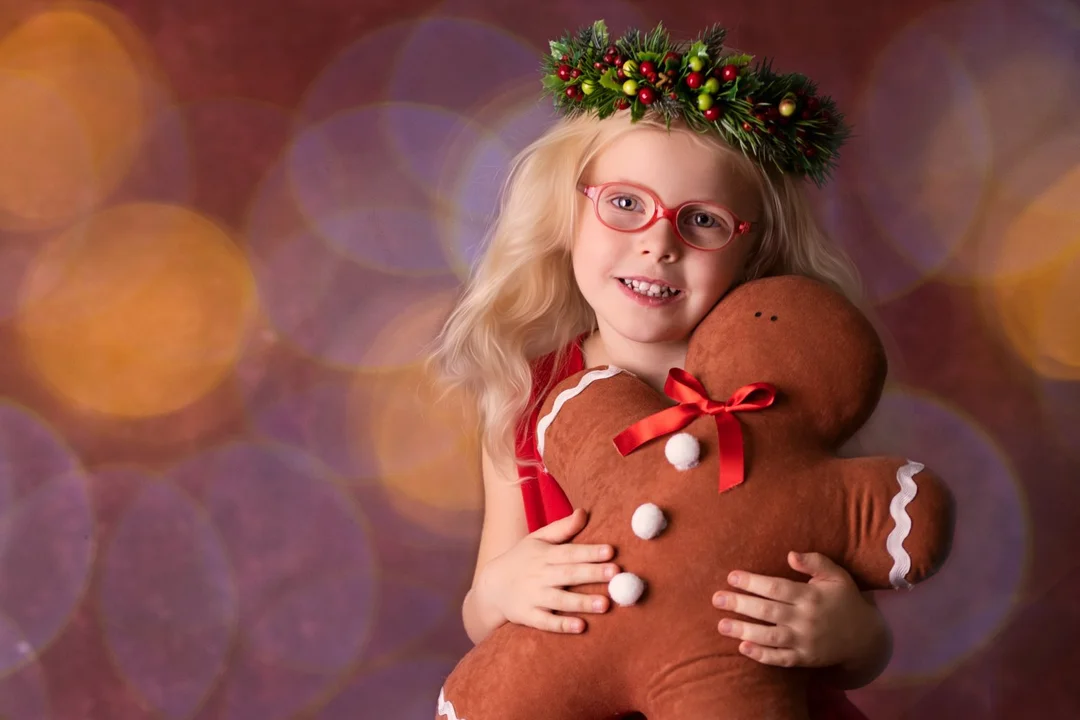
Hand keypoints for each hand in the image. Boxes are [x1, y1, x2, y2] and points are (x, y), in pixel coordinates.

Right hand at [477, 508, 618, 633]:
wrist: (492, 586)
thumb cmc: (522, 559)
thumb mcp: (537, 539)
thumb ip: (562, 528)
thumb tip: (583, 512)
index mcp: (545, 555)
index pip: (570, 552)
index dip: (590, 552)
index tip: (611, 551)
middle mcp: (540, 575)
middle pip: (569, 574)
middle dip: (593, 574)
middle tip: (616, 574)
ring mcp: (534, 597)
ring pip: (560, 600)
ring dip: (583, 602)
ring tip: (605, 604)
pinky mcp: (528, 616)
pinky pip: (547, 622)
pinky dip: (562, 624)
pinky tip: (580, 626)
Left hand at [712, 551, 882, 668]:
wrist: (865, 637)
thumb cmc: (845, 600)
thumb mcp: (836, 575)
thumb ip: (815, 562)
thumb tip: (790, 554)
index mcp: (810, 596)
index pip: (777, 587)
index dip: (753, 582)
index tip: (731, 577)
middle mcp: (806, 619)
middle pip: (768, 611)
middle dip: (740, 604)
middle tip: (716, 599)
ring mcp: (804, 642)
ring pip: (770, 636)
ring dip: (744, 630)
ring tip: (721, 624)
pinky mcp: (804, 659)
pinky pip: (780, 659)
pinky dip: (761, 655)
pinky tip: (742, 648)